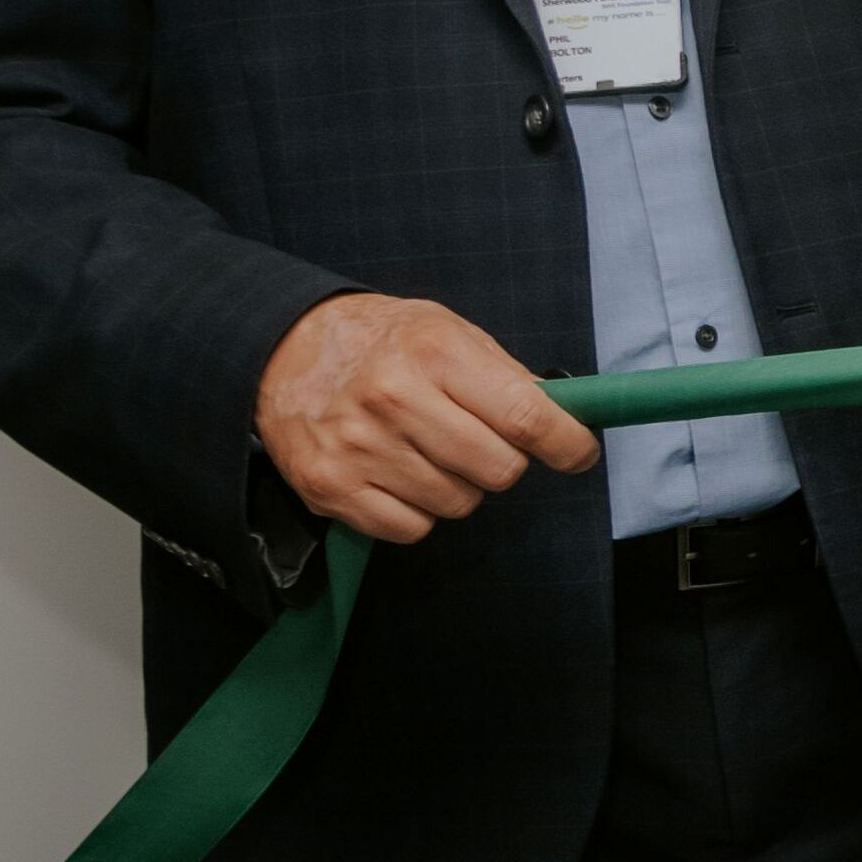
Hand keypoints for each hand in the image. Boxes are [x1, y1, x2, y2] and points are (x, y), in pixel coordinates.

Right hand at [257, 291, 599, 543]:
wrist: (284, 348)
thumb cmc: (384, 342)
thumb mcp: (449, 332)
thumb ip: (506, 376)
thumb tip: (565, 422)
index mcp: (434, 354)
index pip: (525, 418)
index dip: (567, 445)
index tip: (577, 453)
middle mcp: (394, 399)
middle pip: (498, 471)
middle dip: (505, 463)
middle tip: (482, 442)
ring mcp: (358, 447)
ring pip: (458, 504)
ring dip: (459, 486)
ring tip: (429, 451)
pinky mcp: (330, 487)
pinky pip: (411, 529)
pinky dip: (417, 511)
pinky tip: (400, 475)